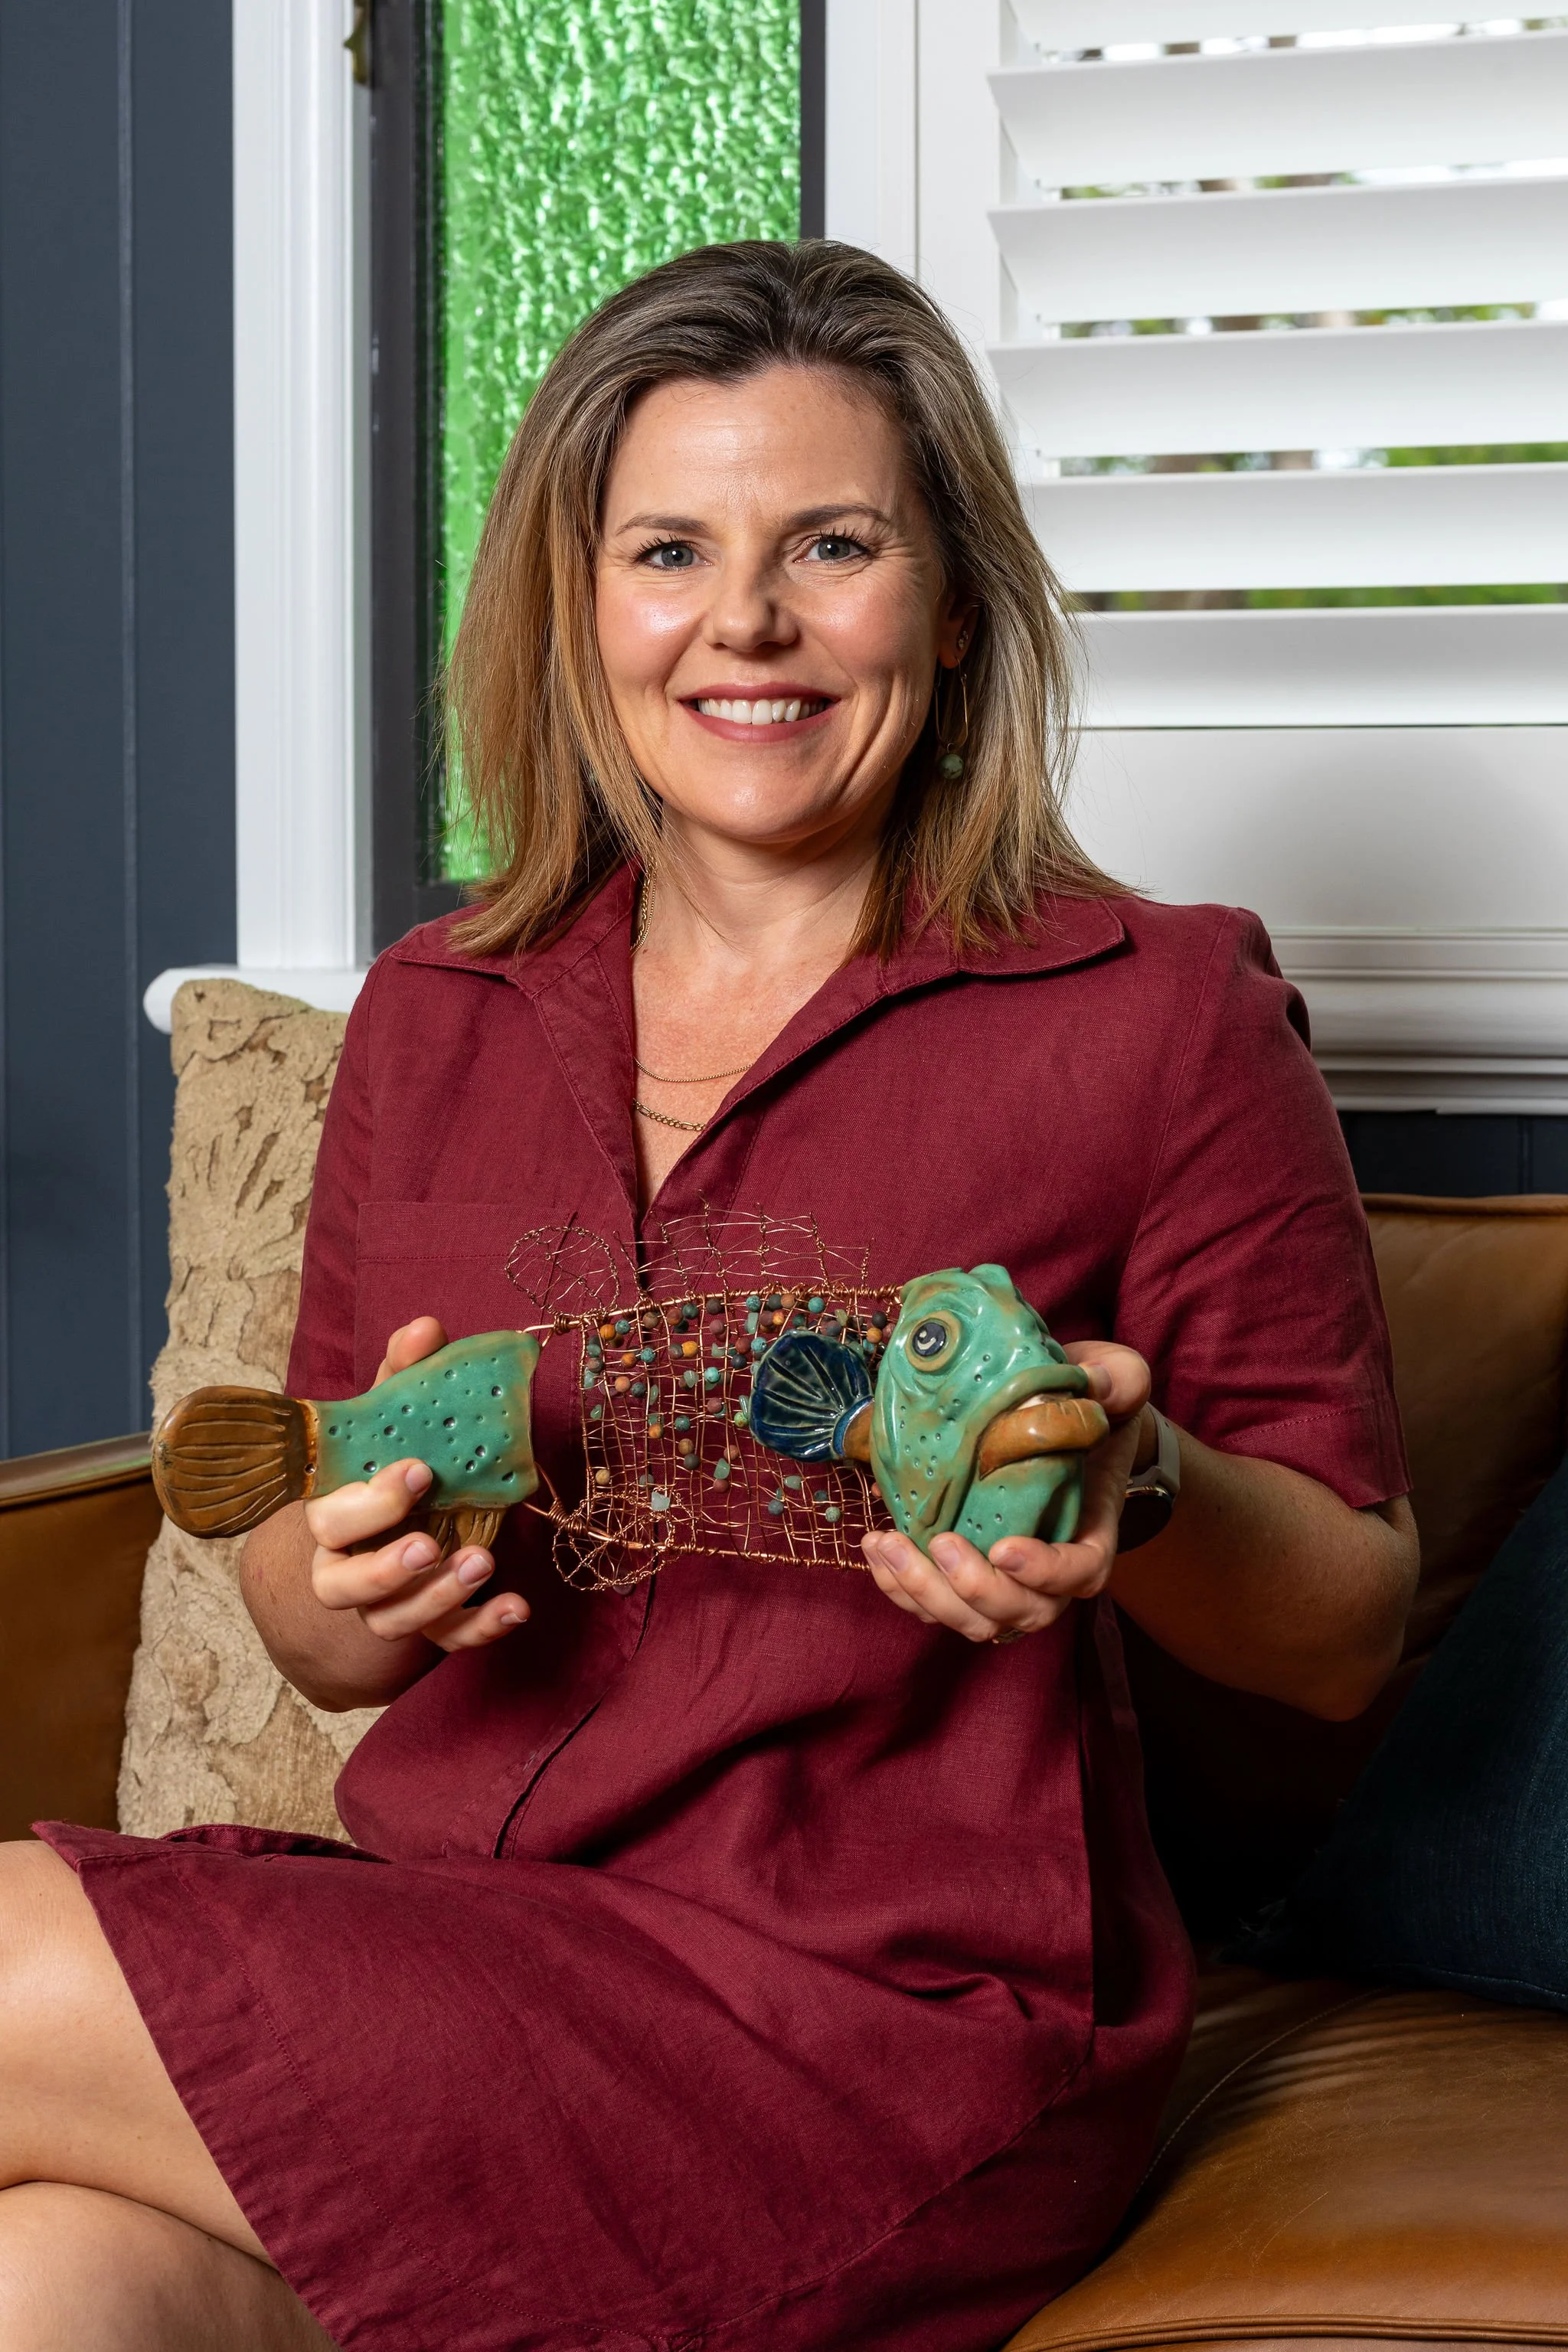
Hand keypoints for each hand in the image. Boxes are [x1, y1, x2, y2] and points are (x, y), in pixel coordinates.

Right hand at [303, 1316, 530, 1655]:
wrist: (407, 1514)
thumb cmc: (396, 1458)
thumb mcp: (398, 1416)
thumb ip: (405, 1375)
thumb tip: (426, 1328)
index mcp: (334, 1513)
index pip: (327, 1520)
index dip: (367, 1504)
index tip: (418, 1471)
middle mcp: (347, 1566)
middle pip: (341, 1584)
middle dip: (385, 1566)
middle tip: (429, 1540)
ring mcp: (386, 1602)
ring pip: (391, 1621)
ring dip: (436, 1597)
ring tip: (480, 1562)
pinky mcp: (430, 1624)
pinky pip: (447, 1642)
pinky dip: (482, 1629)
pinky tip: (516, 1606)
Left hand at [861, 1342, 1152, 1644]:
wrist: (1054, 1422)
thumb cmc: (1087, 1408)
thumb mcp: (1114, 1384)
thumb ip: (1118, 1382)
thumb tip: (1095, 1383)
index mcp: (1090, 1531)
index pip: (1080, 1573)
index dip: (1045, 1572)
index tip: (1004, 1548)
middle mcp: (1049, 1572)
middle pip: (1020, 1611)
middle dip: (974, 1588)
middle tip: (939, 1543)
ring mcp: (1005, 1580)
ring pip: (972, 1619)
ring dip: (925, 1592)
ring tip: (886, 1544)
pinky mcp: (964, 1576)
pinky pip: (934, 1604)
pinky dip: (901, 1588)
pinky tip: (877, 1549)